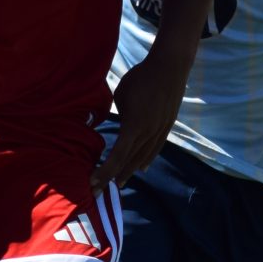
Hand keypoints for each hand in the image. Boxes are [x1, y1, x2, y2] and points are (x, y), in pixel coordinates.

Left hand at [98, 53, 184, 184]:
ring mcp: (159, 132)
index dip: (104, 172)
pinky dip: (146, 160)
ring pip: (142, 158)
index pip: (117, 156)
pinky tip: (142, 168)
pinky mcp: (166, 127)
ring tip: (119, 183)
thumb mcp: (121, 97)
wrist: (169, 68)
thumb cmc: (140, 78)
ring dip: (129, 172)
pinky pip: (155, 149)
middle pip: (128, 162)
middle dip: (112, 178)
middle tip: (98, 192)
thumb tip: (118, 128)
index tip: (92, 182)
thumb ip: (120, 117)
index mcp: (134, 127)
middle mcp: (148, 134)